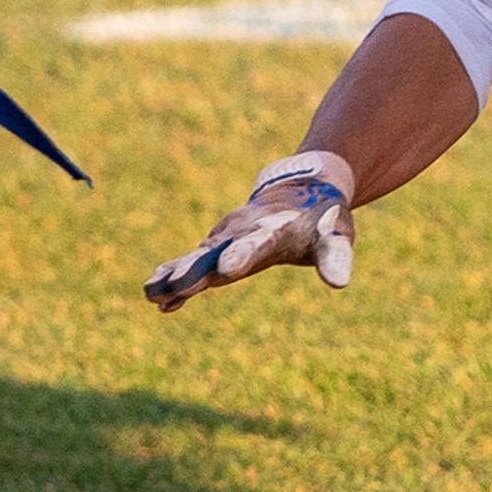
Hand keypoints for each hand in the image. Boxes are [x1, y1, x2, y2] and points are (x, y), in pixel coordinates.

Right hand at [145, 150, 353, 309]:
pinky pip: (191, 264)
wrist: (300, 190)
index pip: (256, 243)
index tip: (223, 270)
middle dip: (194, 270)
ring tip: (151, 294)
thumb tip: (340, 283)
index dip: (240, 256)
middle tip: (174, 287)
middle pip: (214, 253)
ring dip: (174, 276)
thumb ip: (335, 258)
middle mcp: (241, 232)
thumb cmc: (321, 219)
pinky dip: (174, 279)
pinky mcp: (216, 248)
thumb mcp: (334, 236)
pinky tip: (158, 301)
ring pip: (195, 259)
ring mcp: (224, 239)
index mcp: (272, 229)